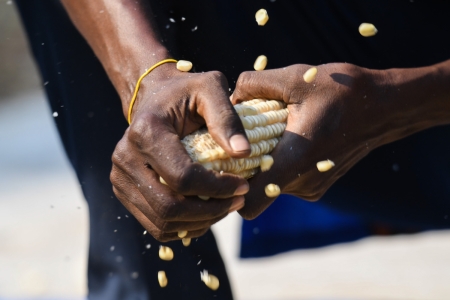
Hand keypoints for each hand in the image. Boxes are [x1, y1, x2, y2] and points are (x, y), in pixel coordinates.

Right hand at [111, 65, 250, 240]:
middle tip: (237, 202)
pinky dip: (184, 227)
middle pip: (169, 207)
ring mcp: (120, 178)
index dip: (217, 189)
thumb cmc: (186, 93)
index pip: (182, 177)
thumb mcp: (210, 88)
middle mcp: (125, 158)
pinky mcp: (124, 192)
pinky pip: (156, 225)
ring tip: (225, 207)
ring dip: (200, 223)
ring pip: (162, 222)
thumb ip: (227, 118)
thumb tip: (243, 153)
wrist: (154, 99)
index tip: (243, 186)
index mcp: (145, 132)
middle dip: (210, 211)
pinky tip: (206, 212)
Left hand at [231, 63, 392, 218]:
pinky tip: (288, 139)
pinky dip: (280, 164)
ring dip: (264, 162)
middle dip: (244, 166)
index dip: (230, 188)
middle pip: (255, 189)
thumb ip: (254, 83)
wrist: (382, 106)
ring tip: (270, 133)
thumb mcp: (295, 78)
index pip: (249, 203)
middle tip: (243, 137)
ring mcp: (312, 188)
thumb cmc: (341, 92)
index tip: (223, 163)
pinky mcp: (318, 185)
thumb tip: (229, 99)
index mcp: (293, 161)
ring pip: (271, 184)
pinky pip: (286, 180)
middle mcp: (302, 184)